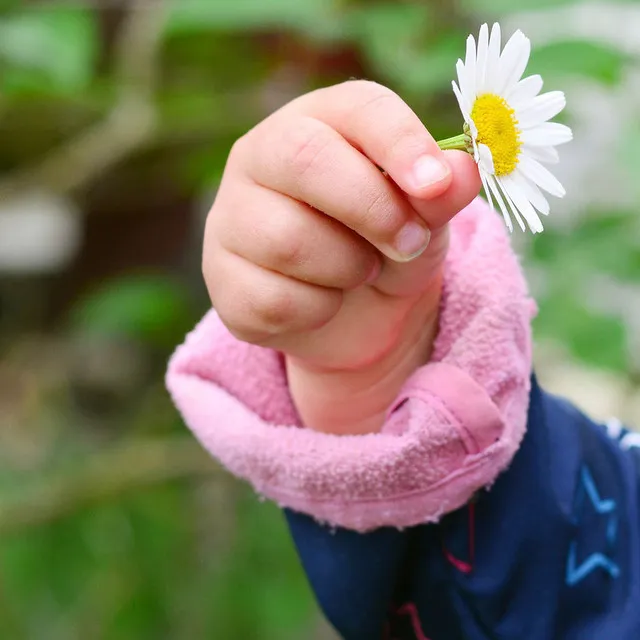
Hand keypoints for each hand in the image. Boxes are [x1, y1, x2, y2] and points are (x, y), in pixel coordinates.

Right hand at [203, 81, 480, 433]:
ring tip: (360, 271)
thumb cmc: (385, 245)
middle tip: (409, 243)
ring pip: (288, 240)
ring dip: (348, 269)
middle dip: (374, 211)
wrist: (351, 311)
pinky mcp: (221, 277)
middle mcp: (260, 156)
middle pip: (305, 161)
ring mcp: (231, 217)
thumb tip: (462, 172)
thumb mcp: (425, 219)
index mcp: (317, 121)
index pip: (356, 107)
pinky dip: (318, 311)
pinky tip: (323, 301)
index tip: (437, 185)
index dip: (401, 143)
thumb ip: (440, 195)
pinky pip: (274, 300)